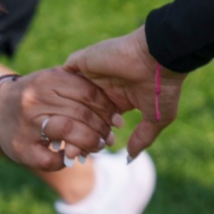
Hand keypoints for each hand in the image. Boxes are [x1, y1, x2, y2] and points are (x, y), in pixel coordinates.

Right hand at [0, 69, 122, 169]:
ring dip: (90, 142)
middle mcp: (35, 101)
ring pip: (69, 132)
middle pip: (81, 114)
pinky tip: (72, 156)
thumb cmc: (35, 94)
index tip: (117, 118)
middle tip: (110, 135)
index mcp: (47, 80)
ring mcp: (26, 125)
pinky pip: (49, 159)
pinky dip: (66, 160)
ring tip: (98, 145)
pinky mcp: (19, 148)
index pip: (88, 93)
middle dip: (102, 127)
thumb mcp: (53, 80)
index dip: (107, 108)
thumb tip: (115, 113)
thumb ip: (80, 87)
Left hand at [65, 29, 184, 158]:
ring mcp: (92, 73)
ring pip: (69, 98)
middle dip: (76, 133)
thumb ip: (143, 137)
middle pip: (81, 113)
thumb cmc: (162, 86)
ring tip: (59, 136)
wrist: (159, 56)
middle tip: (71, 151)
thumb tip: (130, 158)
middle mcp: (104, 87)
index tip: (86, 153)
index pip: (98, 121)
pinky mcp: (82, 61)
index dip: (92, 137)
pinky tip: (52, 109)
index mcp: (119, 98)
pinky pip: (62, 77)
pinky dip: (57, 91)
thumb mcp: (158, 117)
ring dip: (64, 115)